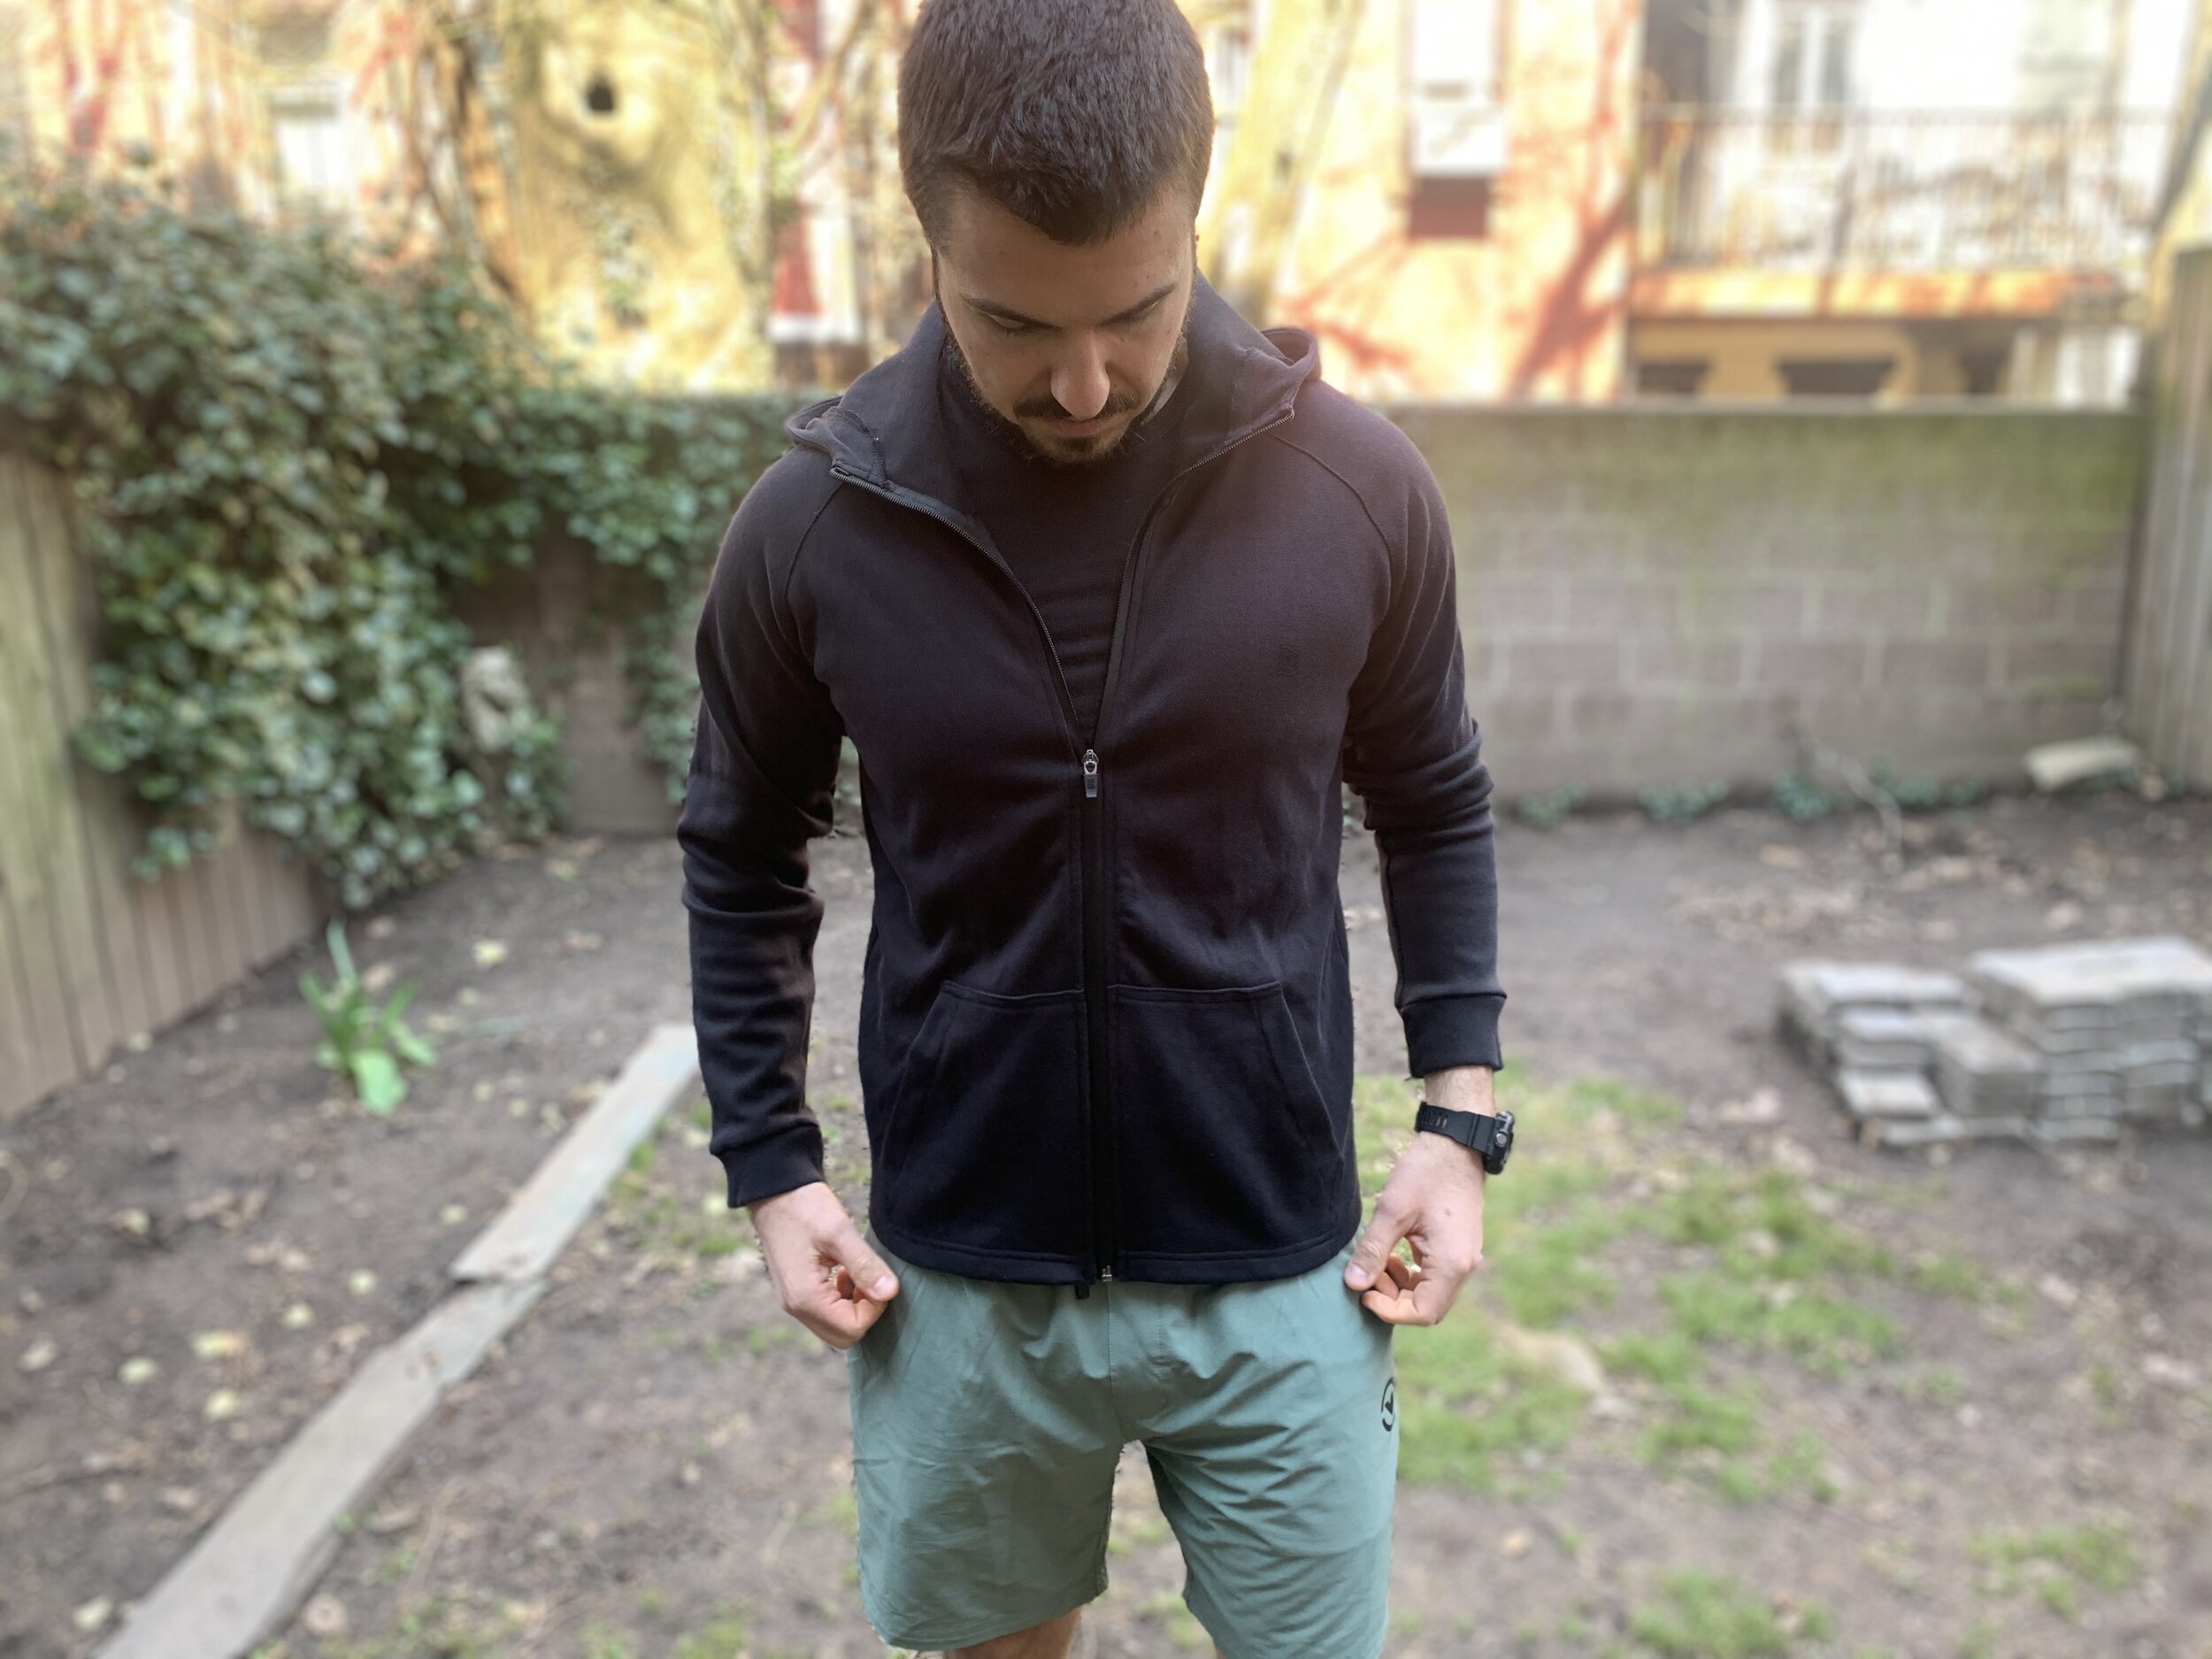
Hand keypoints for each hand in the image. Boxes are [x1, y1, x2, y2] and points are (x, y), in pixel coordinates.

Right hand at [749, 1181, 899, 1348]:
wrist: (774, 1191)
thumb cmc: (804, 1206)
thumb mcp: (838, 1231)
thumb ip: (864, 1264)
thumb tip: (890, 1293)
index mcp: (805, 1297)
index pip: (853, 1329)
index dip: (874, 1307)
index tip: (877, 1277)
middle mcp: (795, 1307)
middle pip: (843, 1335)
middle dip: (864, 1311)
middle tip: (868, 1278)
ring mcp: (793, 1301)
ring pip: (834, 1326)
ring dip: (853, 1305)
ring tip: (855, 1272)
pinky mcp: (795, 1292)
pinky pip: (824, 1313)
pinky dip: (841, 1300)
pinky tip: (843, 1272)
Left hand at [1343, 1129, 1486, 1324]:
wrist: (1456, 1144)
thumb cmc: (1427, 1172)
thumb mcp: (1393, 1209)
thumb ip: (1373, 1250)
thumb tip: (1354, 1284)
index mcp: (1452, 1263)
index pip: (1423, 1313)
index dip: (1389, 1310)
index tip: (1364, 1291)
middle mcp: (1464, 1266)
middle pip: (1428, 1307)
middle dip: (1393, 1299)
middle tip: (1367, 1275)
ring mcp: (1464, 1257)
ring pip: (1430, 1293)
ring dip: (1400, 1287)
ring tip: (1376, 1263)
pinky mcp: (1458, 1248)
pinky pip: (1434, 1276)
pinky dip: (1411, 1274)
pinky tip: (1392, 1254)